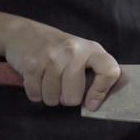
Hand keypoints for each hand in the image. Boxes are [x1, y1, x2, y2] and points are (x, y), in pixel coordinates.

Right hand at [4, 17, 119, 110]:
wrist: (30, 34)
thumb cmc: (65, 53)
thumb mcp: (87, 58)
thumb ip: (97, 77)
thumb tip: (94, 105)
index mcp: (94, 50)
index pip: (109, 72)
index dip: (101, 92)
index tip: (91, 103)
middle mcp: (74, 51)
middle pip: (74, 96)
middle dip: (69, 99)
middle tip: (66, 89)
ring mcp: (52, 55)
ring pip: (53, 98)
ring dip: (52, 97)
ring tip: (53, 83)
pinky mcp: (32, 62)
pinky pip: (36, 94)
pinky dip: (37, 94)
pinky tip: (40, 81)